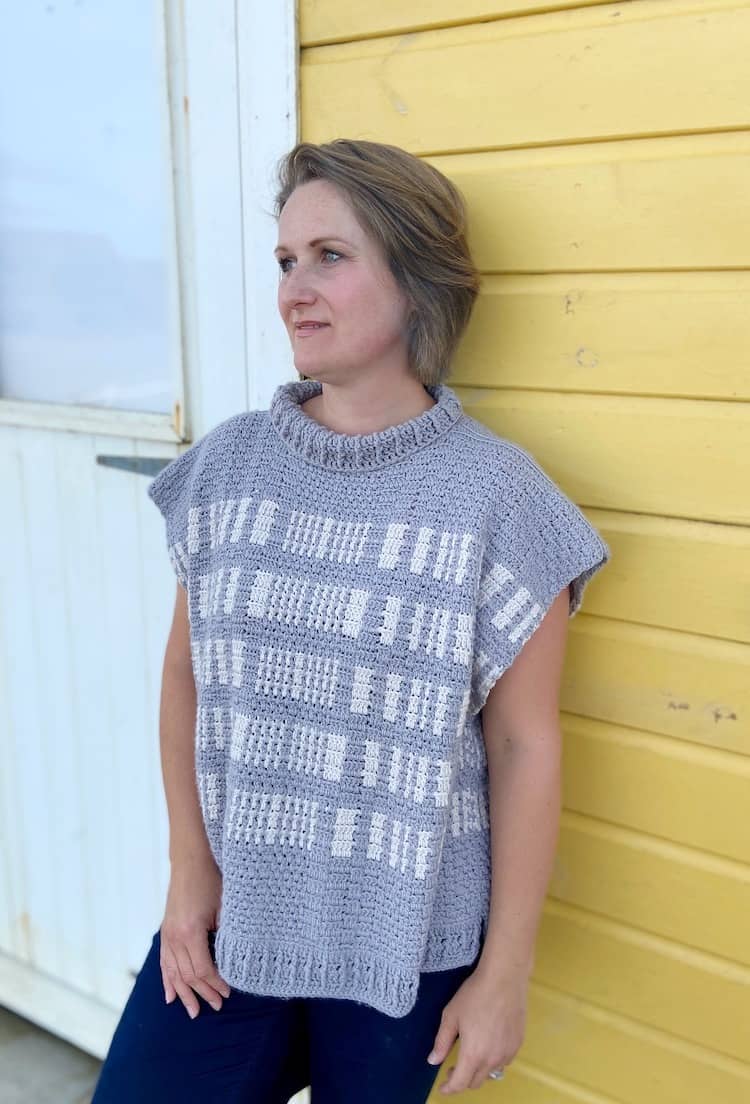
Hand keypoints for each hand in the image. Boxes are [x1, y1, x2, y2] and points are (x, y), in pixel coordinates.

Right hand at [160, 853, 231, 1018]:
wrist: (191, 860)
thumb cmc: (211, 879)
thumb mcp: (224, 906)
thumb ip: (226, 935)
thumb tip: (232, 962)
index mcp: (191, 932)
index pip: (203, 969)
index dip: (216, 983)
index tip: (229, 993)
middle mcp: (175, 937)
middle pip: (188, 975)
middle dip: (203, 992)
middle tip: (218, 1006)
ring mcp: (168, 935)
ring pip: (174, 973)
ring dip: (185, 993)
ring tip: (194, 1011)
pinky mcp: (165, 931)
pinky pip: (164, 962)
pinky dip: (167, 981)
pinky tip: (170, 996)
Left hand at [427, 964, 527, 1093]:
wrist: (504, 979)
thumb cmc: (474, 994)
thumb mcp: (451, 1016)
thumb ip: (442, 1041)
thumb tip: (433, 1061)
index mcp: (473, 1055)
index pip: (460, 1083)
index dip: (449, 1088)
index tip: (442, 1087)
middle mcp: (492, 1060)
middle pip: (475, 1082)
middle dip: (462, 1080)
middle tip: (452, 1068)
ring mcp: (507, 1053)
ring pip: (490, 1073)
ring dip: (478, 1071)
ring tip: (470, 1057)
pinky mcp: (518, 1044)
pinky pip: (503, 1062)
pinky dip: (492, 1061)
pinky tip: (488, 1046)